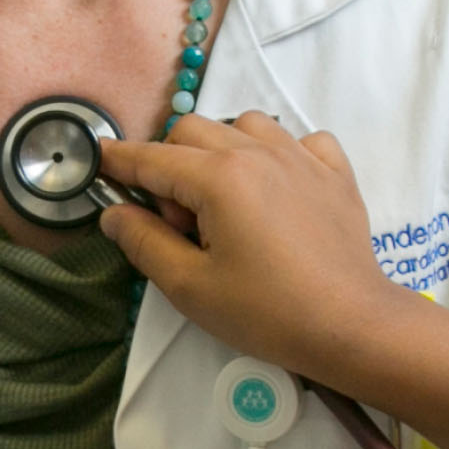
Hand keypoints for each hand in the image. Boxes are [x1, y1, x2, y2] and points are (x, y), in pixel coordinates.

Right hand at [99, 113, 415, 384]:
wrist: (349, 323)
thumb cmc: (266, 311)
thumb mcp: (191, 286)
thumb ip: (146, 242)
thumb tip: (115, 212)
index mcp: (220, 178)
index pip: (153, 158)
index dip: (119, 160)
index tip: (98, 160)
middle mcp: (261, 152)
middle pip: (194, 131)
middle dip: (171, 164)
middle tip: (182, 224)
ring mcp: (304, 156)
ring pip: (247, 126)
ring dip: (223, 151)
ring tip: (228, 205)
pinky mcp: (337, 172)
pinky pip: (301, 140)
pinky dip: (281, 154)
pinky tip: (279, 191)